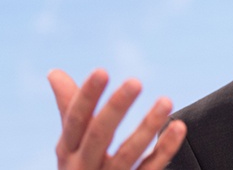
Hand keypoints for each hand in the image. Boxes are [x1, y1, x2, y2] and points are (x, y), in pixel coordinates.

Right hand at [48, 69, 186, 169]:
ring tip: (166, 101)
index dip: (86, 97)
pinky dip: (165, 149)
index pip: (74, 121)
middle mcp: (82, 168)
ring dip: (147, 127)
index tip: (101, 71)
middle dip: (116, 108)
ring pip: (127, 155)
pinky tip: (178, 127)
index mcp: (67, 151)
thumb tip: (54, 72)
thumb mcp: (70, 144)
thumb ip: (69, 109)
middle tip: (135, 82)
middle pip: (98, 136)